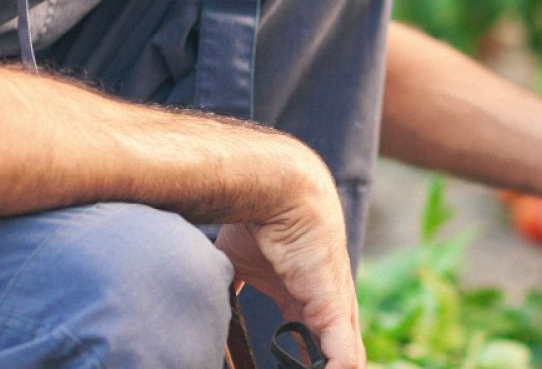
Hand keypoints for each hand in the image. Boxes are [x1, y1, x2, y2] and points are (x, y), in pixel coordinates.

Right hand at [215, 154, 363, 367]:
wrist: (275, 190)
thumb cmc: (255, 219)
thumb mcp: (237, 265)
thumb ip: (225, 290)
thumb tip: (198, 305)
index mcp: (306, 293)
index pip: (309, 337)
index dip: (300, 360)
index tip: (284, 367)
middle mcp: (325, 299)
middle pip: (330, 350)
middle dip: (320, 366)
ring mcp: (335, 303)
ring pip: (343, 356)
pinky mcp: (334, 304)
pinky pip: (343, 352)